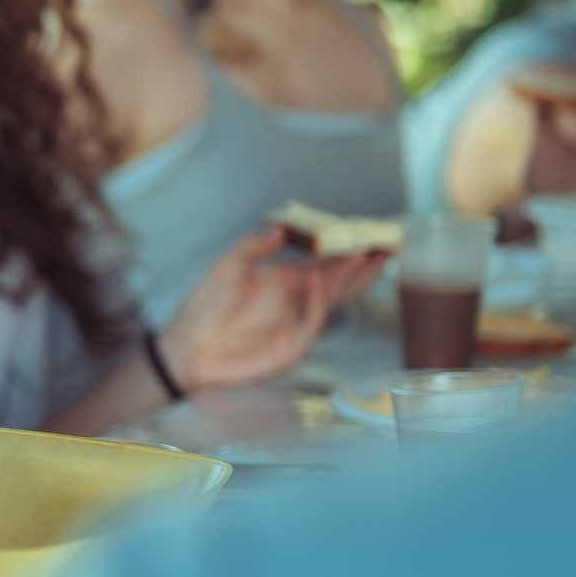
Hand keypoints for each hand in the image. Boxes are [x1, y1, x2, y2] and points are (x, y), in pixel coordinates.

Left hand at [160, 230, 379, 391]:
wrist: (188, 347)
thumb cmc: (205, 308)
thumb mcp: (227, 270)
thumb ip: (252, 248)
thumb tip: (278, 228)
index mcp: (285, 281)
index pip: (326, 264)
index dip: (348, 251)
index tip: (370, 235)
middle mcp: (297, 301)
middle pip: (340, 282)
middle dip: (363, 265)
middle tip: (387, 245)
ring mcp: (297, 324)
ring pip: (333, 300)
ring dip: (351, 281)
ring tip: (368, 258)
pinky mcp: (291, 348)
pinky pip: (312, 323)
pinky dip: (316, 301)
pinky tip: (319, 279)